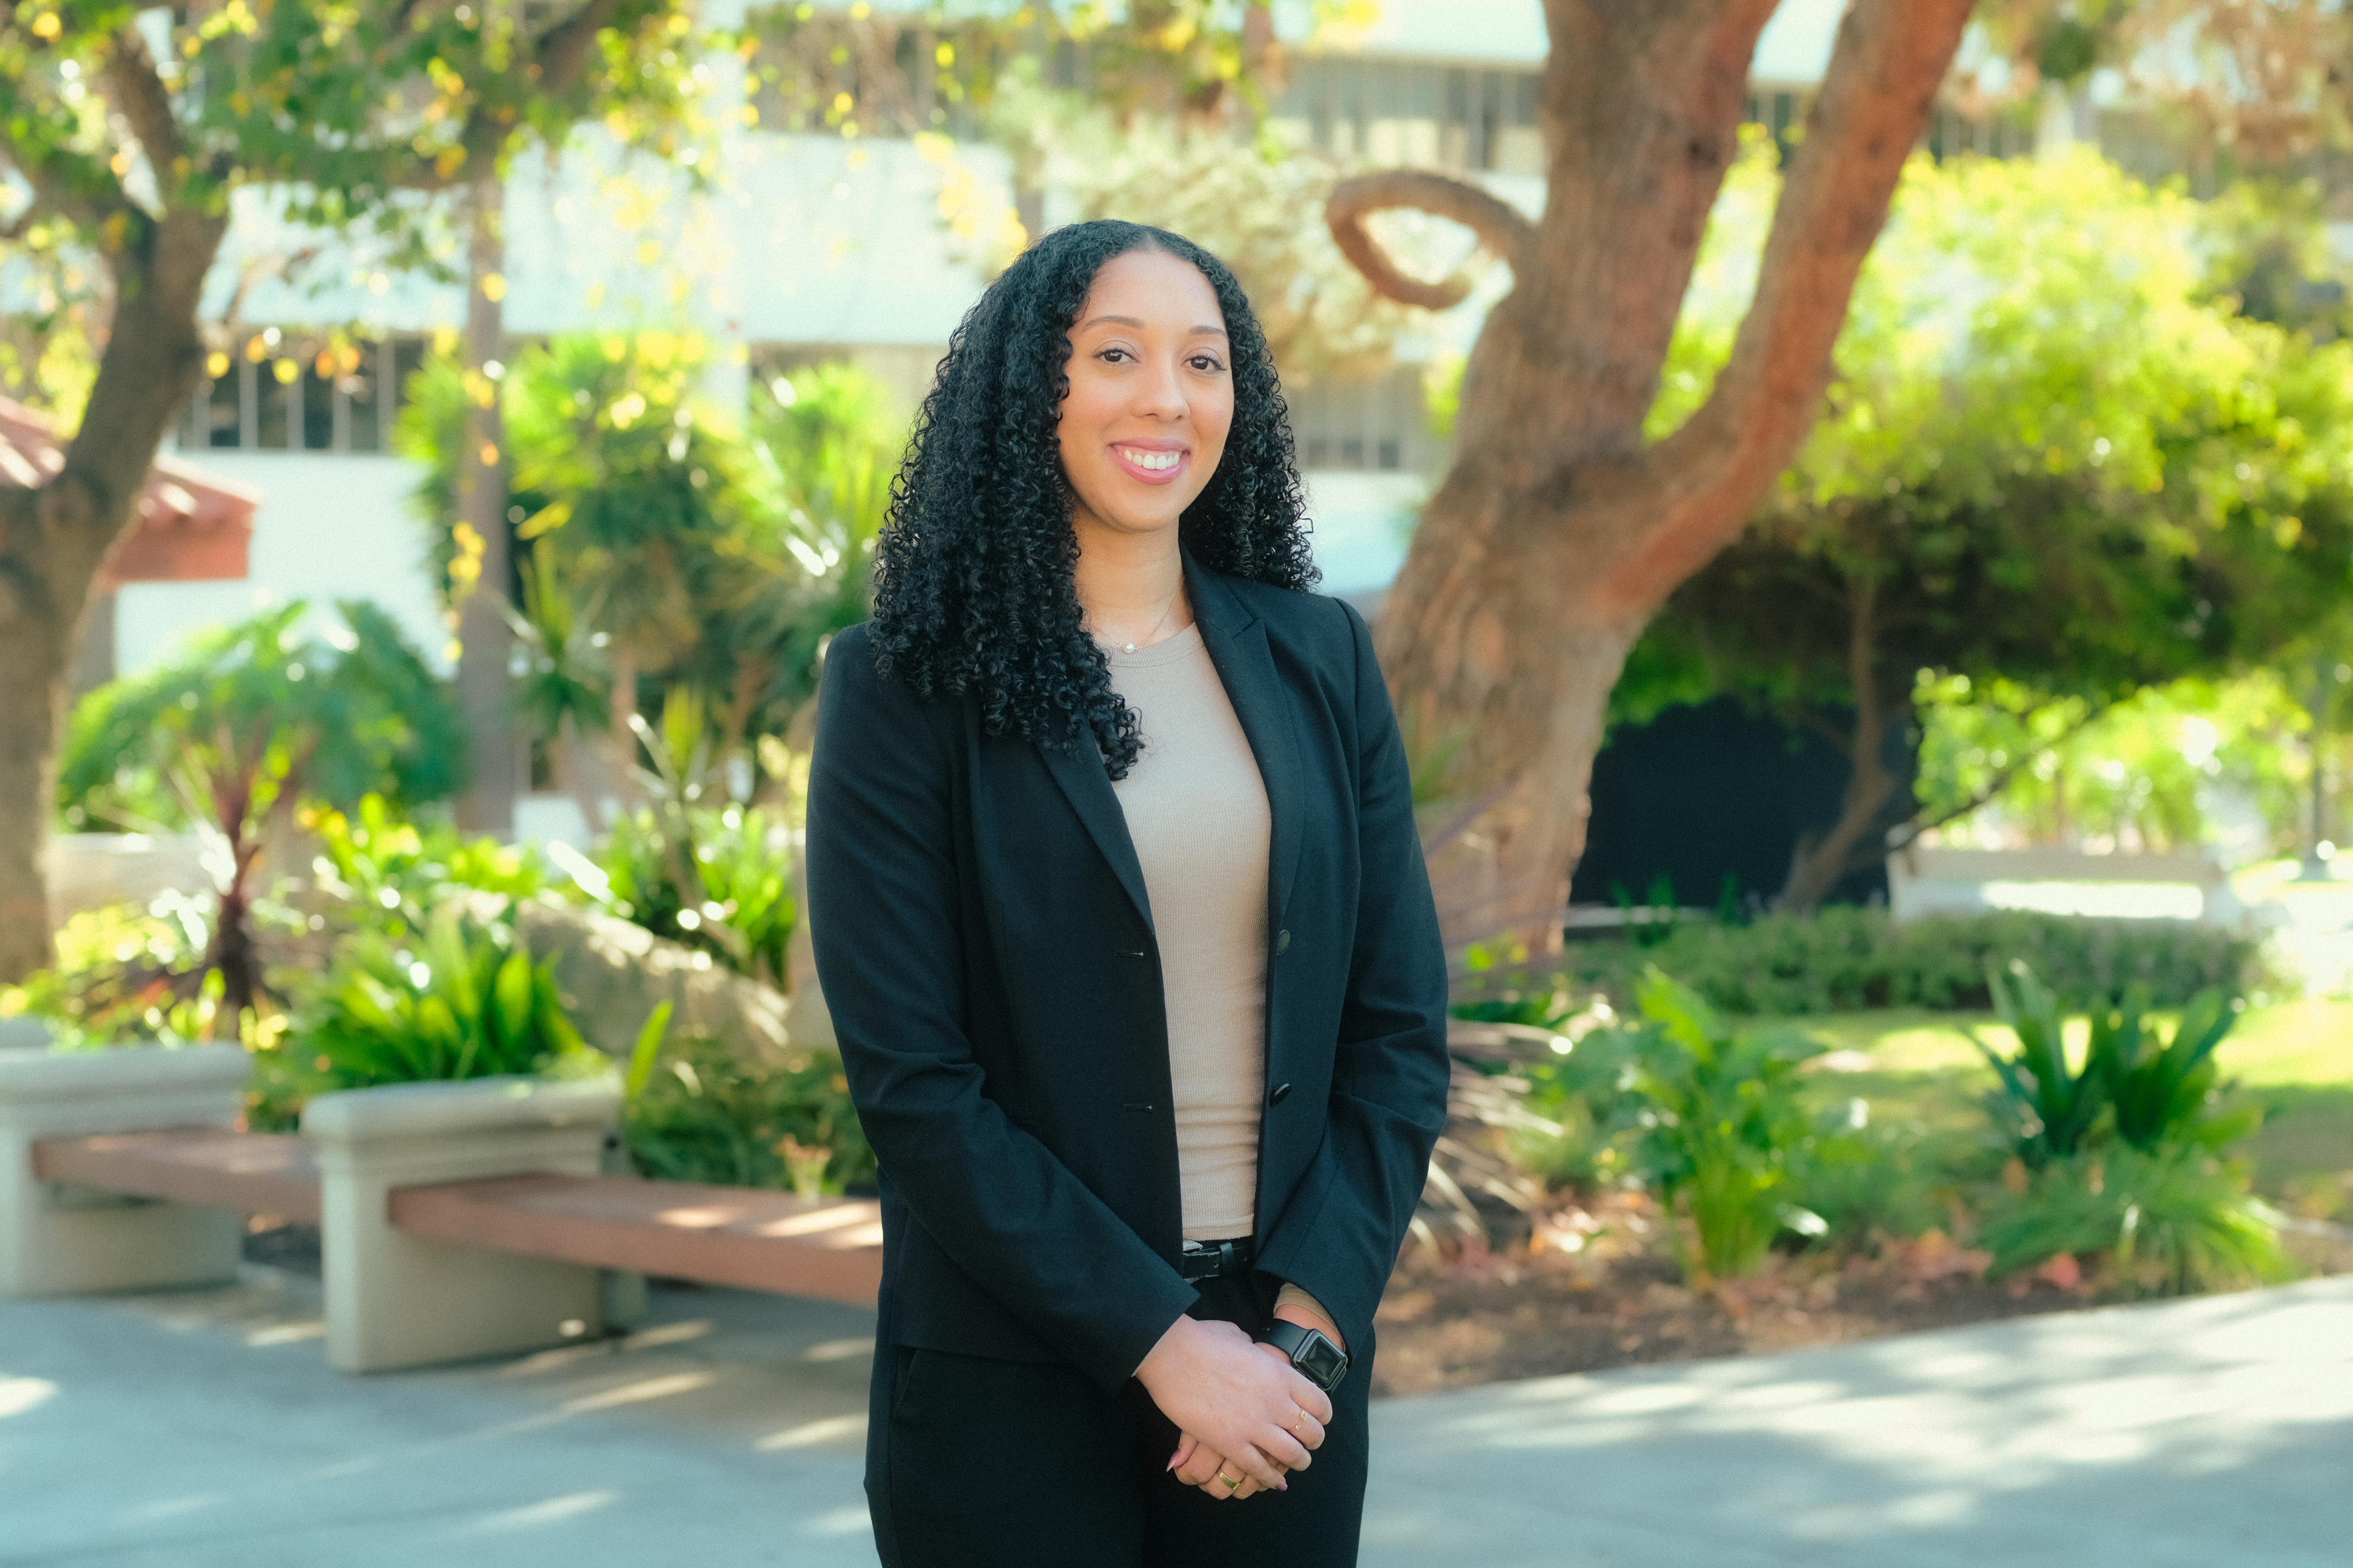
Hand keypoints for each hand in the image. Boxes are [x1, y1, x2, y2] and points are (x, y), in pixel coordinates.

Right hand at [1135, 1316, 1332, 1495]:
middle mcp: (1275, 1401)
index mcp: (1281, 1374)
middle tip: (1305, 1444)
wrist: (1171, 1352)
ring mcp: (1254, 1425)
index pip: (1320, 1404)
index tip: (1316, 1420)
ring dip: (1297, 1463)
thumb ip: (1253, 1349)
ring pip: (1293, 1456)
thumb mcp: (1239, 1337)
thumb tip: (1250, 1349)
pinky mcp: (1231, 1443)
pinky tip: (1273, 1481)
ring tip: (1294, 1464)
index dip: (1322, 1417)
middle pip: (1312, 1433)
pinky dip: (1270, 1479)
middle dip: (1312, 1442)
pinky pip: (1260, 1469)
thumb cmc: (1202, 1339)